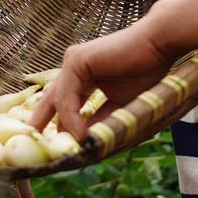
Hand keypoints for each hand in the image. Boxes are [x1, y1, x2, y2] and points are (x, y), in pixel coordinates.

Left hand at [29, 14, 177, 138]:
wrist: (159, 45)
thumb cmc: (146, 71)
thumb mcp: (120, 104)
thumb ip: (101, 121)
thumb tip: (85, 142)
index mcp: (83, 77)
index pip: (65, 103)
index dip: (60, 125)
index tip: (57, 149)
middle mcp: (74, 69)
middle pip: (52, 100)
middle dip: (42, 124)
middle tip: (37, 148)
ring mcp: (73, 62)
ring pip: (59, 100)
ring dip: (62, 128)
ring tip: (65, 152)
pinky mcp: (76, 60)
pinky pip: (68, 94)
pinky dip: (72, 116)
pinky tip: (80, 134)